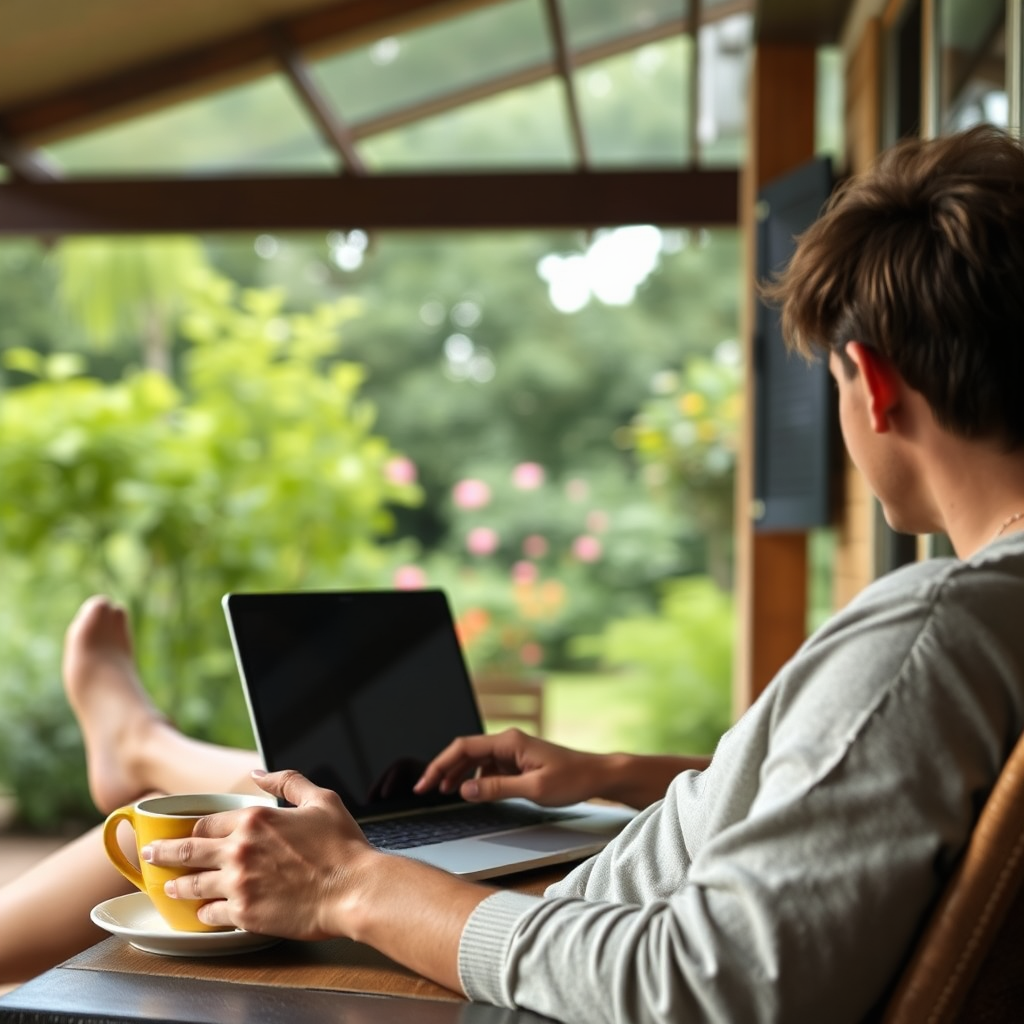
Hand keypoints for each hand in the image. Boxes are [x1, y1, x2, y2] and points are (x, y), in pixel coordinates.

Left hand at [147, 770, 376, 938]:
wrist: (355, 889)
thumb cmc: (343, 847)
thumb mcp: (321, 799)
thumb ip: (287, 781)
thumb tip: (258, 774)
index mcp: (254, 819)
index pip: (206, 822)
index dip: (191, 828)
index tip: (183, 833)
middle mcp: (239, 850)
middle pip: (186, 851)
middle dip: (163, 854)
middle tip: (150, 856)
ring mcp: (239, 884)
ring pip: (191, 885)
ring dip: (176, 886)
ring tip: (168, 888)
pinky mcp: (245, 914)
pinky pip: (211, 915)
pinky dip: (204, 914)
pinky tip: (202, 913)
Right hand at [413, 728, 606, 806]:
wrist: (597, 776)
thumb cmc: (571, 780)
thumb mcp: (533, 789)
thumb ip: (497, 789)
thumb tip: (464, 791)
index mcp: (509, 742)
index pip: (464, 748)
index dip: (440, 765)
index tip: (425, 784)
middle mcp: (508, 742)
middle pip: (466, 752)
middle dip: (444, 770)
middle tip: (425, 790)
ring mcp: (513, 752)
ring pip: (476, 760)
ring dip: (458, 775)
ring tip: (443, 793)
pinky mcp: (518, 762)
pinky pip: (489, 768)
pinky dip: (475, 779)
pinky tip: (471, 793)